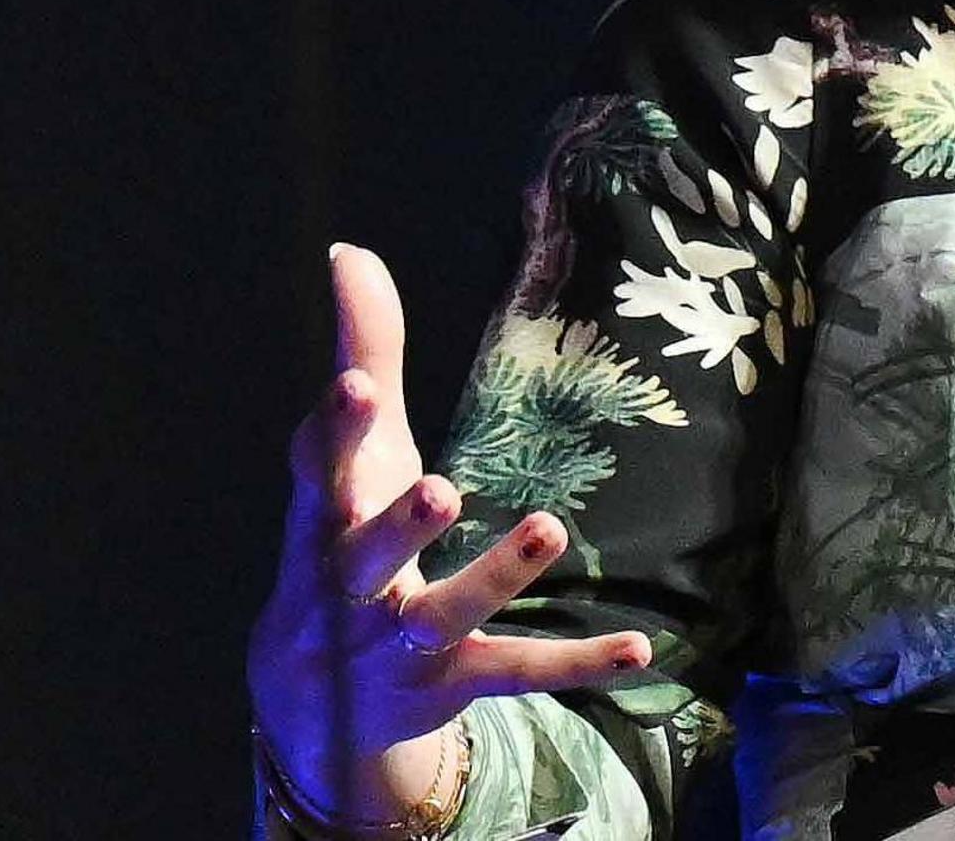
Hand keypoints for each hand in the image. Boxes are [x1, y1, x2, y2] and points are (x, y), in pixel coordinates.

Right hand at [245, 244, 651, 823]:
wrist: (314, 704)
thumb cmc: (342, 538)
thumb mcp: (354, 456)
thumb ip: (363, 354)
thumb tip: (349, 250)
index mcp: (325, 521)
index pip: (320, 474)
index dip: (336, 432)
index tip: (356, 387)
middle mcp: (353, 588)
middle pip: (368, 557)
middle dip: (399, 527)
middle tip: (439, 487)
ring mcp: (401, 642)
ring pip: (448, 615)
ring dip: (496, 576)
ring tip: (547, 527)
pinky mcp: (453, 681)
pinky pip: (516, 672)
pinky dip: (576, 663)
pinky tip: (640, 647)